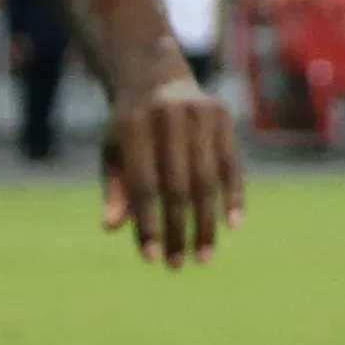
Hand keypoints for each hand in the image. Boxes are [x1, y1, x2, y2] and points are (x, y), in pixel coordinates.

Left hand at [99, 73, 242, 268]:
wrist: (156, 80)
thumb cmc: (129, 129)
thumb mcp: (114, 153)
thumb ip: (116, 188)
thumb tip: (111, 228)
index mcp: (134, 127)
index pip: (143, 185)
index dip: (148, 223)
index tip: (151, 258)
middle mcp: (168, 118)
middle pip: (177, 186)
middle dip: (178, 230)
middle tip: (178, 264)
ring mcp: (199, 115)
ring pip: (206, 179)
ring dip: (206, 223)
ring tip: (203, 256)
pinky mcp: (223, 117)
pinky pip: (231, 164)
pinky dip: (233, 196)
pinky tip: (231, 226)